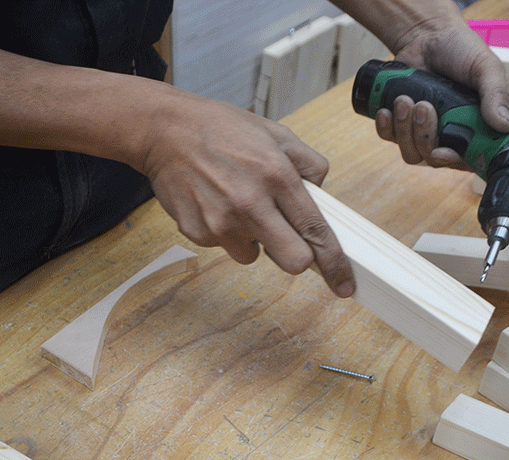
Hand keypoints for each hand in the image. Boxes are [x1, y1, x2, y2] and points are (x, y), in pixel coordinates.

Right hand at [138, 90, 354, 297]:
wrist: (164, 131)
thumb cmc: (219, 128)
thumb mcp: (275, 133)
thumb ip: (308, 164)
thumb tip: (322, 196)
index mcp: (276, 175)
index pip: (315, 230)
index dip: (334, 262)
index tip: (344, 283)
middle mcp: (250, 203)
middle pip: (292, 261)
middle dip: (296, 257)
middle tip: (286, 238)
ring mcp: (221, 222)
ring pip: (253, 255)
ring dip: (253, 238)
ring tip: (236, 203)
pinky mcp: (197, 232)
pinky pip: (224, 246)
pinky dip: (224, 231)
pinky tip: (214, 202)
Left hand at [374, 23, 508, 169]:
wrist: (428, 35)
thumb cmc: (462, 50)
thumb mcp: (486, 68)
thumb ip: (495, 95)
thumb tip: (504, 126)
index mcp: (476, 127)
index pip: (467, 160)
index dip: (453, 161)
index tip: (441, 152)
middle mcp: (450, 134)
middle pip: (433, 158)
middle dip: (424, 135)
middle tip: (423, 106)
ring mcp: (424, 131)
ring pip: (410, 152)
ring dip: (403, 129)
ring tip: (405, 100)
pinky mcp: (402, 124)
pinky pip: (389, 139)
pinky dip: (386, 127)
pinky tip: (386, 110)